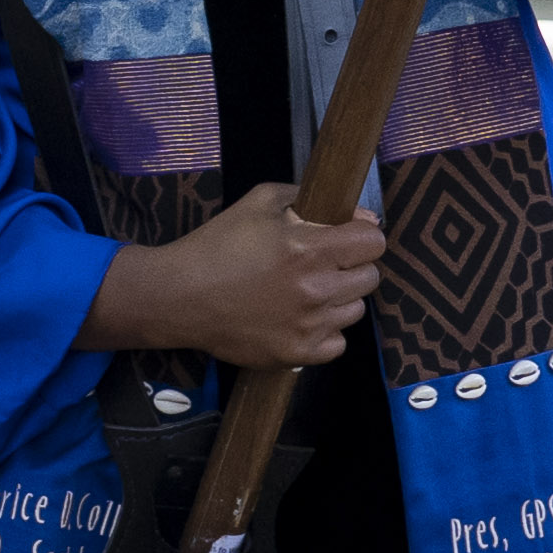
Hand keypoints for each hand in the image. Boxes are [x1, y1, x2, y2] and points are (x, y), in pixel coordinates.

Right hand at [82, 181, 382, 368]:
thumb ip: (305, 198)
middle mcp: (316, 289)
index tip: (347, 235)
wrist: (179, 297)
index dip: (362, 234)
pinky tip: (299, 319)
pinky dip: (324, 331)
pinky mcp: (299, 354)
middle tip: (321, 264)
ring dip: (338, 298)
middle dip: (351, 265)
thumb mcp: (257, 202)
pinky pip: (337, 343)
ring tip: (306, 292)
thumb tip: (353, 213)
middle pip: (370, 277)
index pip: (373, 242)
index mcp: (309, 249)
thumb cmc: (216, 245)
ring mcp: (310, 326)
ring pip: (355, 310)